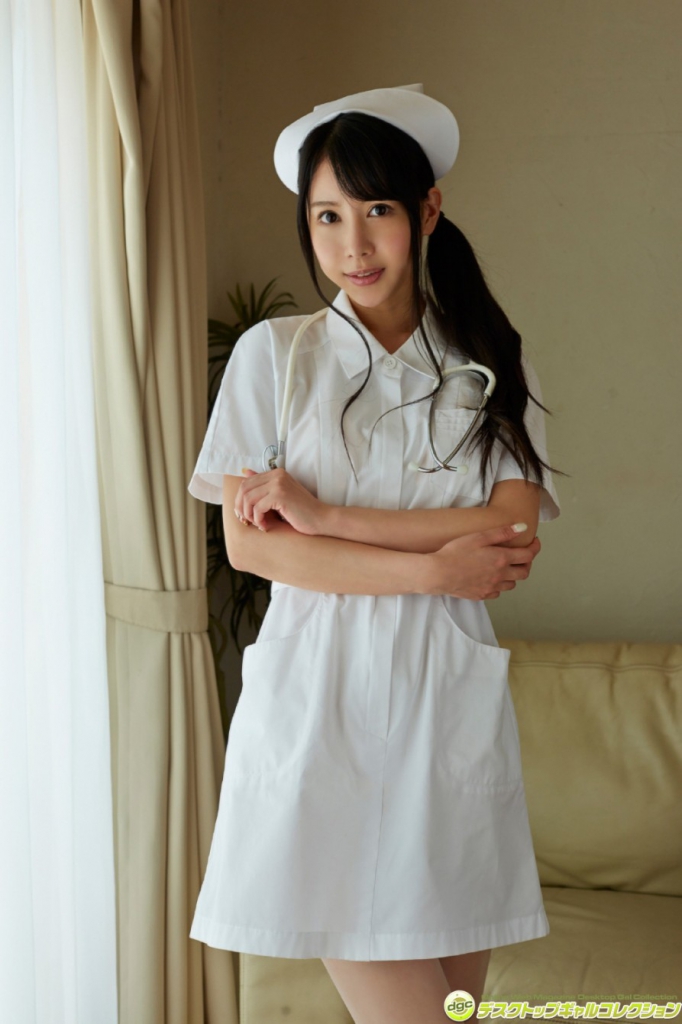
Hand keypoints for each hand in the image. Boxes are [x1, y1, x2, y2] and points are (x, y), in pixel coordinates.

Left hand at [234, 467, 328, 534]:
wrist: (321, 519)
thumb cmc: (301, 511)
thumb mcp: (280, 496)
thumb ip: (263, 485)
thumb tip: (244, 472)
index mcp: (276, 473)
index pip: (246, 482)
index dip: (240, 500)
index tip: (244, 515)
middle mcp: (277, 475)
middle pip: (244, 489)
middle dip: (241, 507)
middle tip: (246, 521)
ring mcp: (279, 484)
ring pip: (248, 499)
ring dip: (249, 515)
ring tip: (259, 524)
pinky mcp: (280, 495)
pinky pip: (257, 508)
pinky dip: (258, 520)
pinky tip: (266, 527)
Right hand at [427, 524, 541, 600]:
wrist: (438, 573)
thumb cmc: (455, 552)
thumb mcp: (479, 537)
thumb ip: (502, 533)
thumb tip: (523, 528)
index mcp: (501, 558)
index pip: (528, 555)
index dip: (535, 548)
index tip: (534, 542)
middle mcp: (500, 575)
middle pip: (524, 572)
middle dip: (527, 563)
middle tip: (522, 555)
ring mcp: (491, 587)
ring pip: (512, 584)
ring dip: (513, 575)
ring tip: (505, 566)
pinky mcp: (482, 595)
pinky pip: (498, 592)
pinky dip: (499, 585)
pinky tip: (491, 578)